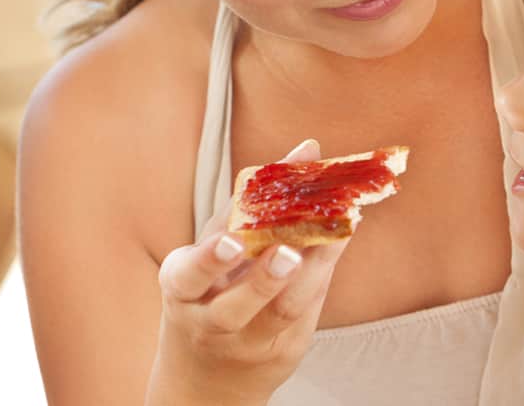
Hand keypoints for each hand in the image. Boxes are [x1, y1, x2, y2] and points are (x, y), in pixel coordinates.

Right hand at [146, 140, 348, 405]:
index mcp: (182, 289)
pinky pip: (306, 316)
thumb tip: (309, 147)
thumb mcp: (215, 247)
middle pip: (234, 307)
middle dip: (262, 279)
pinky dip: (323, 278)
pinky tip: (340, 244)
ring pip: (279, 314)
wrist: (208, 375)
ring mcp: (246, 344)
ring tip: (333, 239)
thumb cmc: (211, 288)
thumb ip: (254, 201)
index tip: (232, 240)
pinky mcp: (281, 353)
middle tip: (289, 252)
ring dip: (310, 275)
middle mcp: (209, 323)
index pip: (189, 275)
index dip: (209, 259)